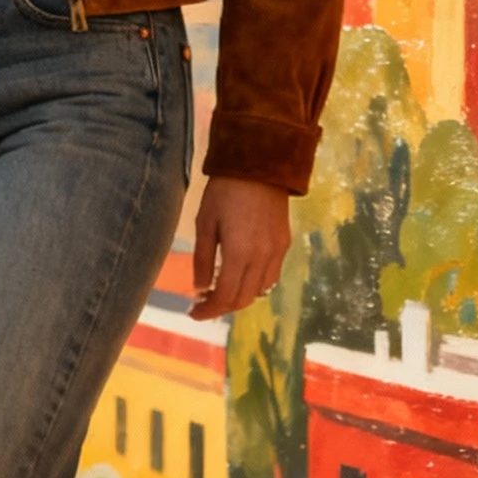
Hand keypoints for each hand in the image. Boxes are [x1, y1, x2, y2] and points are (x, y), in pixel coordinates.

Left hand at [191, 177, 291, 318]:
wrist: (261, 164)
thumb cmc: (225, 190)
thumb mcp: (204, 222)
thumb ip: (202, 259)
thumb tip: (200, 288)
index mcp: (239, 253)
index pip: (225, 296)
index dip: (209, 310)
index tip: (193, 313)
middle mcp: (262, 257)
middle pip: (243, 299)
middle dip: (222, 307)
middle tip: (202, 304)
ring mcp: (277, 251)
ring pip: (259, 291)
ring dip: (239, 296)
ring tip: (219, 290)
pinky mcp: (284, 243)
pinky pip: (271, 275)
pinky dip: (254, 284)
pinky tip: (240, 275)